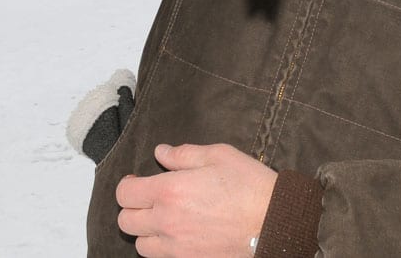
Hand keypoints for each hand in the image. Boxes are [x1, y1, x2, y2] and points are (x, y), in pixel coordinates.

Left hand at [115, 142, 276, 257]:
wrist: (274, 222)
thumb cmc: (250, 186)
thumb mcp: (220, 155)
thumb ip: (185, 154)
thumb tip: (161, 152)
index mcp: (170, 190)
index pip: (126, 193)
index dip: (128, 184)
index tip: (137, 180)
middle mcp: (167, 221)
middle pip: (126, 221)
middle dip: (134, 208)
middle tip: (151, 199)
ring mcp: (177, 247)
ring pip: (141, 244)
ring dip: (147, 231)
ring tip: (165, 219)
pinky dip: (164, 247)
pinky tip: (180, 234)